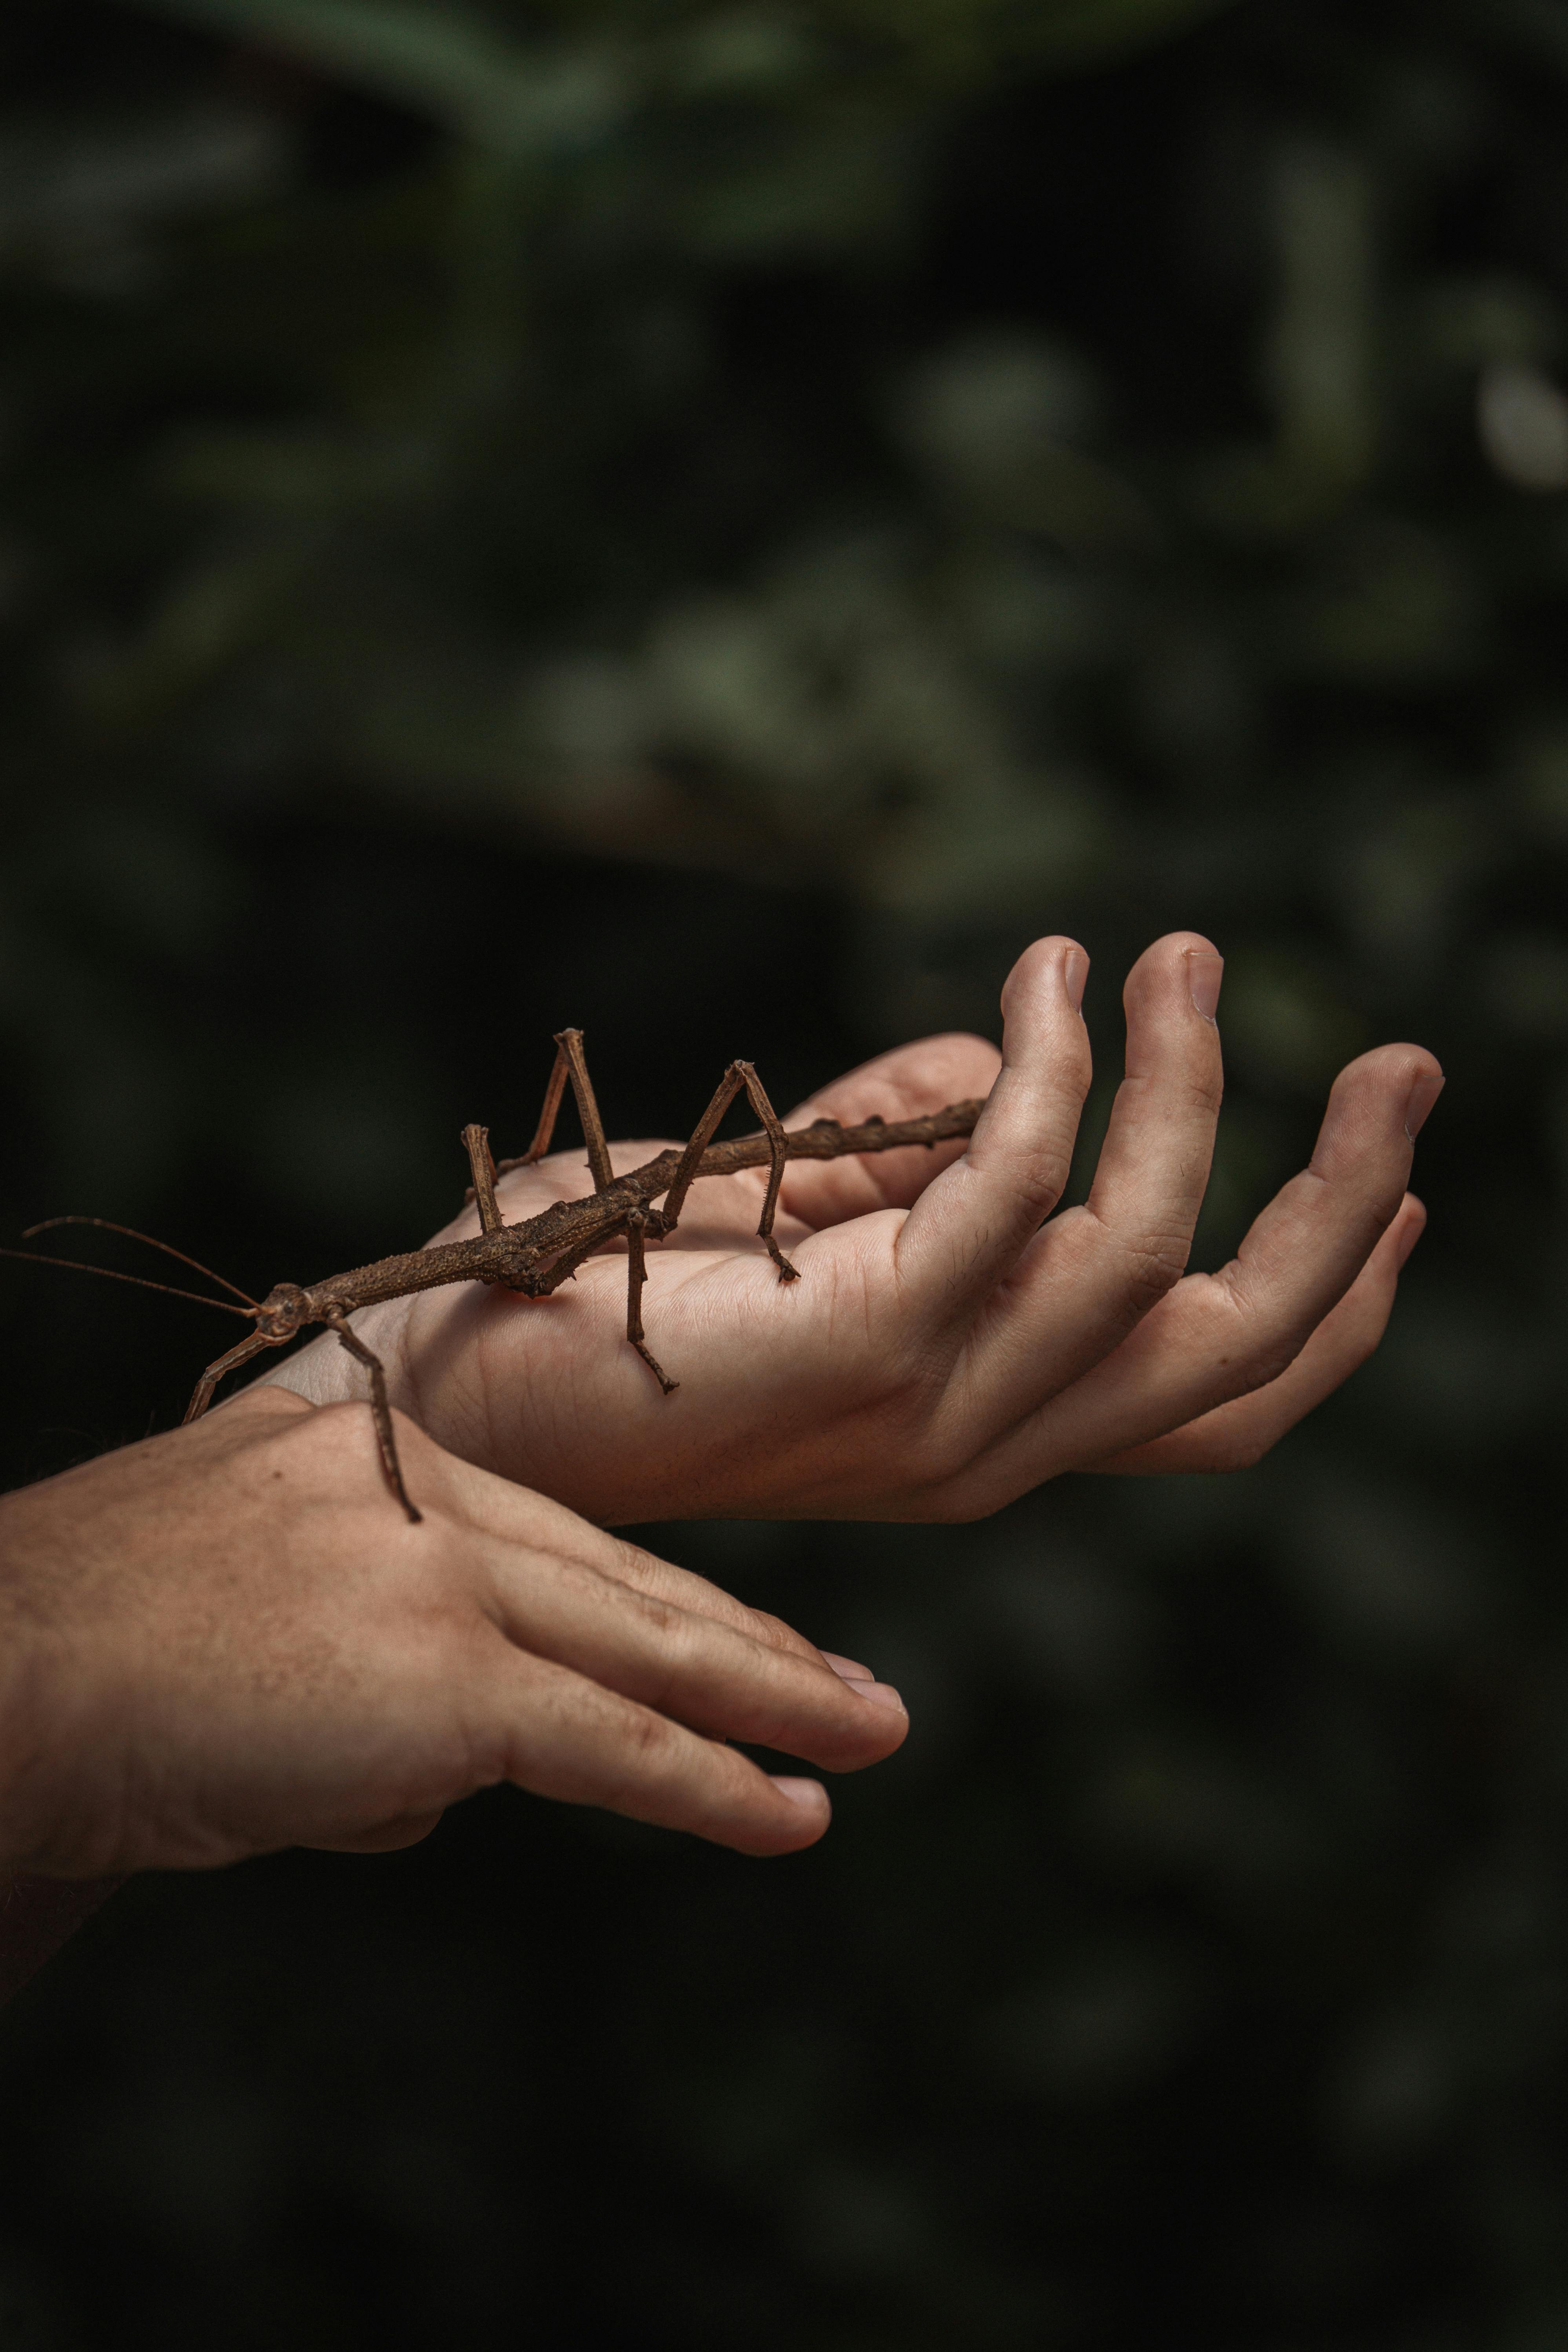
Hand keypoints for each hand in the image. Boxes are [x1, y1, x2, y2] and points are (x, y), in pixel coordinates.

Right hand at [0, 1390, 905, 1875]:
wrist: (9, 1667)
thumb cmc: (104, 1651)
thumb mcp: (255, 1601)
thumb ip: (373, 1645)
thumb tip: (445, 1772)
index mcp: (388, 1452)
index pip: (564, 1536)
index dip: (665, 1596)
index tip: (740, 1636)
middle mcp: (431, 1493)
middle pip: (631, 1577)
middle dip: (753, 1643)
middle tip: (855, 1690)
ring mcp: (443, 1577)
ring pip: (646, 1647)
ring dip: (770, 1705)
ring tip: (863, 1742)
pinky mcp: (444, 1679)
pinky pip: (611, 1741)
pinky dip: (707, 1783)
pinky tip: (783, 1814)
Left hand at [266, 932, 1440, 1523]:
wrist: (450, 1392)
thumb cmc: (604, 1302)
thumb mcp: (801, 1222)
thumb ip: (911, 1158)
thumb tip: (1016, 1058)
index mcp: (993, 1428)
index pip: (1214, 1396)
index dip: (1332, 1298)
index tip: (1399, 1181)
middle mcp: (990, 1444)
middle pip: (1240, 1349)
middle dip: (1348, 1206)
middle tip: (1406, 1061)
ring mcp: (935, 1407)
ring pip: (1155, 1253)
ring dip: (1190, 1085)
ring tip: (1176, 958)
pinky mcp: (869, 1339)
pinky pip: (1020, 1185)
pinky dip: (1057, 1068)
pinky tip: (1047, 978)